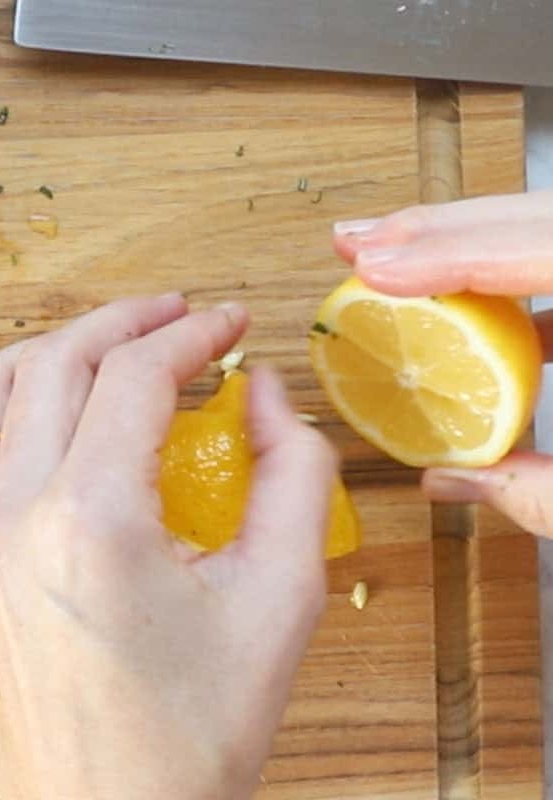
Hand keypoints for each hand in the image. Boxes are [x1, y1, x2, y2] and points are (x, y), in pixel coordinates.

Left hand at [0, 296, 337, 799]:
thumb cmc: (194, 732)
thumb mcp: (282, 600)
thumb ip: (292, 476)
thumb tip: (264, 394)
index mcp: (94, 516)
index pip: (136, 372)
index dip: (193, 333)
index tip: (229, 328)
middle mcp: (10, 515)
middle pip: (56, 361)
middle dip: (124, 322)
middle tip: (176, 320)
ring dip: (37, 357)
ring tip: (93, 360)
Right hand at [333, 193, 552, 536]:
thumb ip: (543, 493)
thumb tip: (451, 480)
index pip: (551, 248)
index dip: (455, 254)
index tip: (375, 269)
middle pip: (539, 220)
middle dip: (439, 229)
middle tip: (357, 243)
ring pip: (542, 232)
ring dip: (460, 242)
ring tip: (383, 257)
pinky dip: (499, 276)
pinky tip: (449, 294)